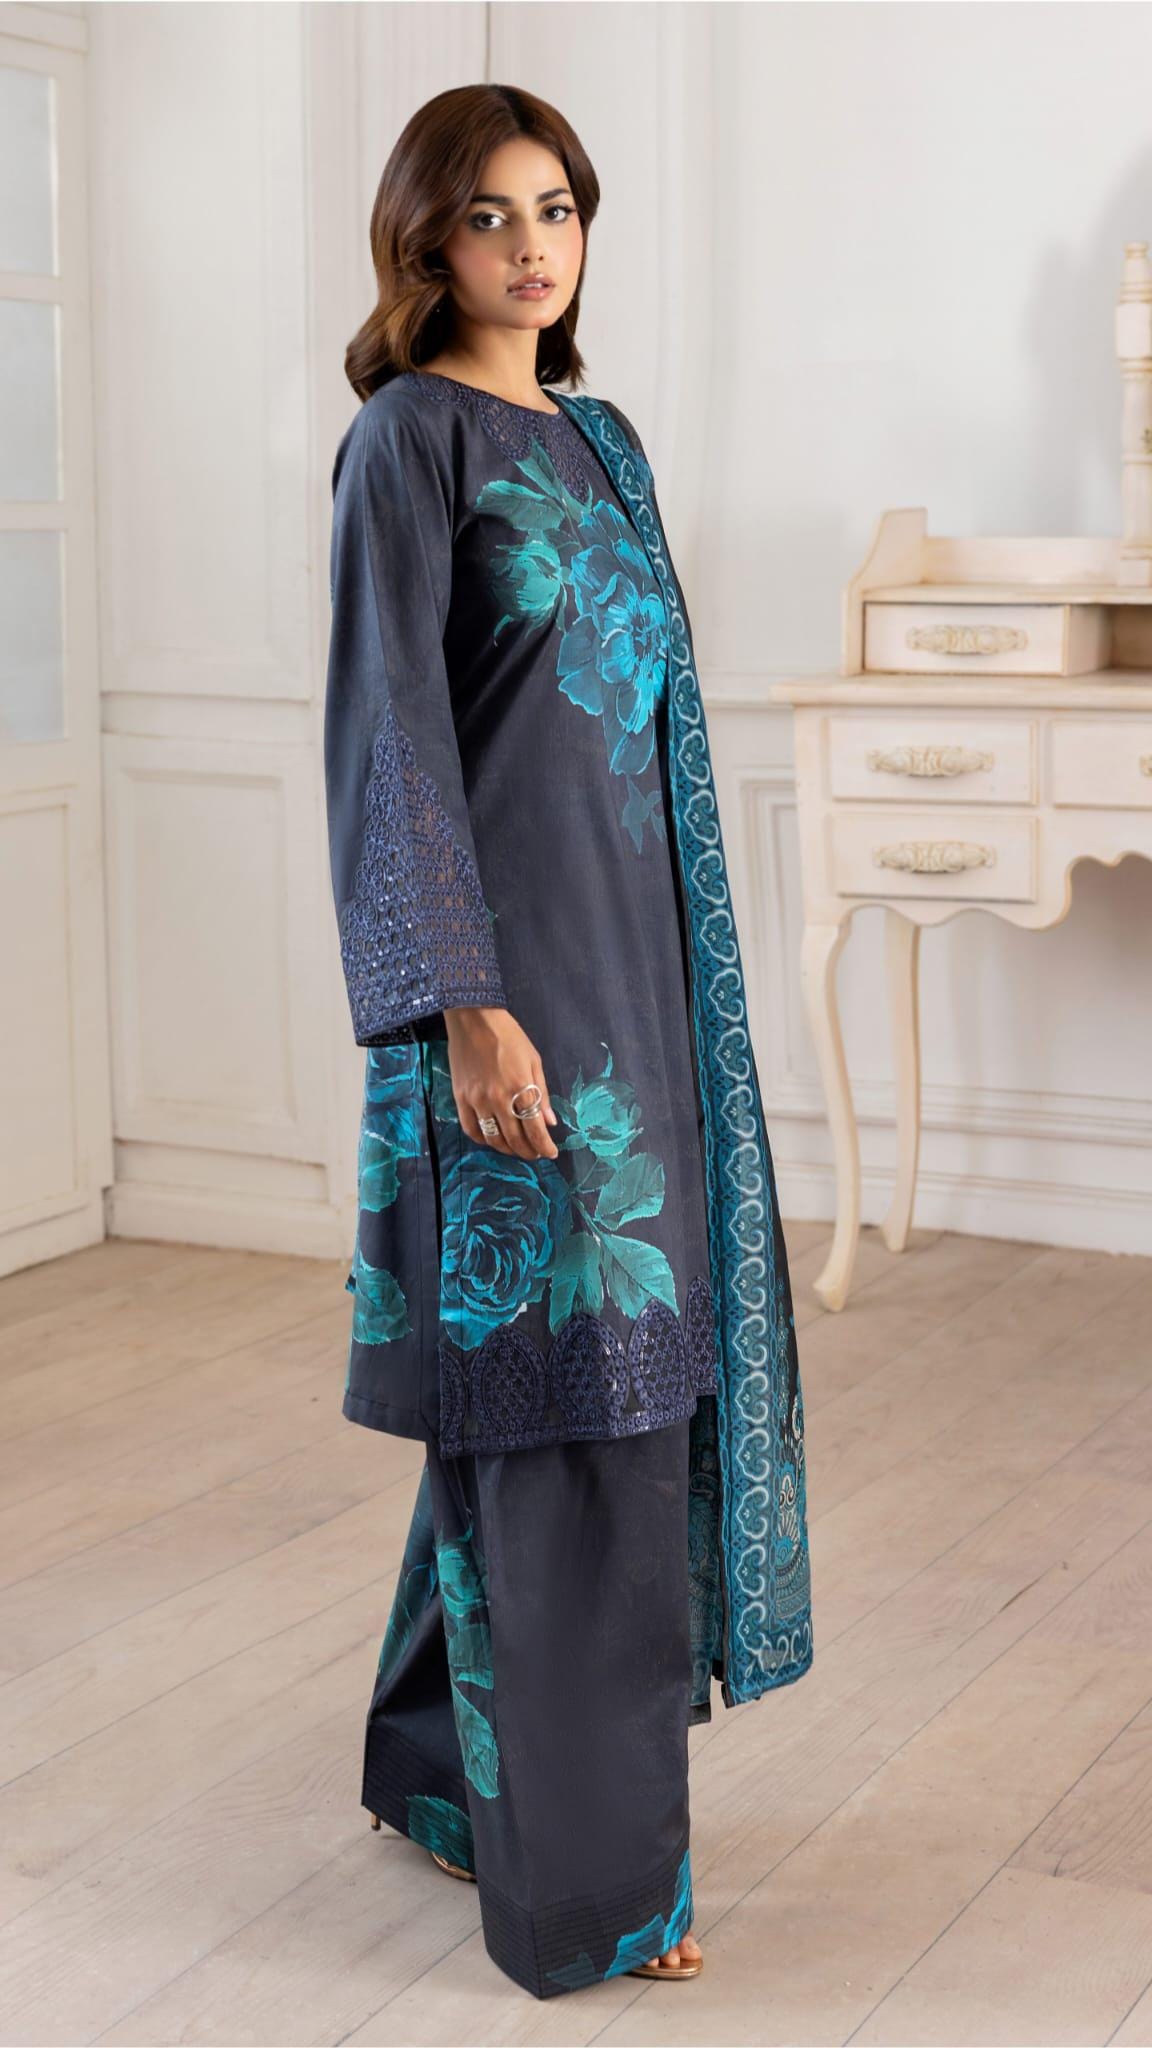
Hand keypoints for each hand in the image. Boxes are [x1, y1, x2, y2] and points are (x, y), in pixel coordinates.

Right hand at [442, 1007, 559, 1160]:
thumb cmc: (509, 1036)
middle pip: (515, 1138)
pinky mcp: (460, 1098)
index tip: (551, 1153)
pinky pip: (471, 1129)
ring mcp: (476, 1100)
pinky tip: (493, 1139)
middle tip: (536, 1153)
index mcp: (520, 1087)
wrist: (473, 1019)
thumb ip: (542, 1093)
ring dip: (507, 1149)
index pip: (535, 1129)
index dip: (544, 1146)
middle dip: (528, 1151)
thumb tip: (550, 1122)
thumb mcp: (534, 1060)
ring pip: (493, 1138)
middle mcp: (498, 1099)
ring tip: (517, 1149)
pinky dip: (483, 1140)